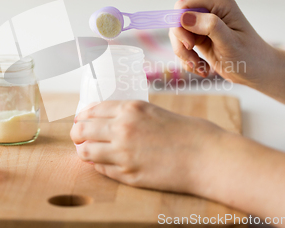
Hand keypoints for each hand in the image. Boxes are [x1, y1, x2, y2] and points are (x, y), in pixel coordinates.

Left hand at [70, 100, 228, 195]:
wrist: (207, 157)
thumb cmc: (187, 132)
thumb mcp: (154, 112)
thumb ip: (130, 116)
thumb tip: (107, 121)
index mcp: (130, 109)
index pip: (91, 110)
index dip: (82, 116)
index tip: (80, 120)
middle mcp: (122, 129)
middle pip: (82, 130)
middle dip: (77, 133)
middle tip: (78, 137)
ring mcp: (123, 154)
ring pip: (86, 152)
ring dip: (84, 151)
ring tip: (88, 152)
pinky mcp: (128, 175)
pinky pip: (101, 170)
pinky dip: (99, 166)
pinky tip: (104, 163)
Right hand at [169, 0, 274, 85]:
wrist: (257, 70)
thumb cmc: (249, 56)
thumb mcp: (230, 43)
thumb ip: (209, 26)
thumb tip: (184, 17)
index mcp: (219, 2)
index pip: (184, 5)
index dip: (179, 25)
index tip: (189, 45)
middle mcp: (209, 7)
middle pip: (177, 21)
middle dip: (182, 43)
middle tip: (194, 61)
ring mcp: (203, 20)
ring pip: (176, 34)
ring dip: (184, 54)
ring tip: (200, 67)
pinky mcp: (198, 33)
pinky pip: (181, 44)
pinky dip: (188, 59)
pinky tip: (202, 67)